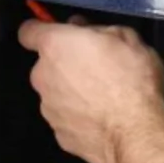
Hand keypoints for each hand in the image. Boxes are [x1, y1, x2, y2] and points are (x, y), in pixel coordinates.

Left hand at [18, 18, 163, 162]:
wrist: (135, 132)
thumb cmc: (132, 81)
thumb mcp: (127, 38)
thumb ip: (99, 29)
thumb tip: (86, 30)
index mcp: (55, 45)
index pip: (28, 32)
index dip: (42, 30)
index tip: (58, 35)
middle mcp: (43, 75)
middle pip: (46, 65)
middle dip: (66, 64)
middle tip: (96, 68)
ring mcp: (48, 107)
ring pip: (55, 93)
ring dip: (72, 92)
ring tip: (103, 97)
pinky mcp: (58, 133)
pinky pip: (65, 117)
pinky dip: (79, 116)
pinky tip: (102, 118)